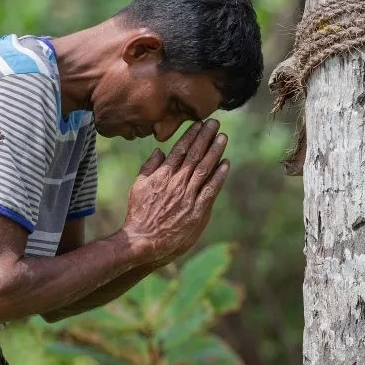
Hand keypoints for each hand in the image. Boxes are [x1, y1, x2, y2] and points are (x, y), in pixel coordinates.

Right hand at [120, 119, 229, 263]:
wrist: (143, 240)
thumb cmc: (139, 214)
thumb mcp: (138, 187)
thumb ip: (149, 167)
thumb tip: (159, 151)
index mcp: (162, 175)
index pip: (180, 150)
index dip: (191, 136)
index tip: (199, 124)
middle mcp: (176, 183)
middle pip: (194, 155)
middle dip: (205, 137)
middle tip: (215, 123)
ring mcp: (187, 196)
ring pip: (204, 169)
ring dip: (214, 152)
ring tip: (222, 137)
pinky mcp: (196, 211)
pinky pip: (210, 190)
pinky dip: (219, 176)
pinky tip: (225, 164)